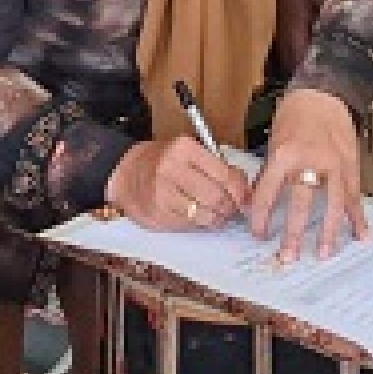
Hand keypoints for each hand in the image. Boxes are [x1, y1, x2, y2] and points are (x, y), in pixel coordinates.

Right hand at [106, 137, 252, 231]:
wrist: (126, 174)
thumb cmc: (164, 162)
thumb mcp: (190, 154)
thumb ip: (217, 167)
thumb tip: (246, 190)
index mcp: (185, 149)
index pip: (226, 175)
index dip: (240, 190)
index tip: (242, 196)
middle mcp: (172, 169)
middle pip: (218, 198)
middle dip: (229, 207)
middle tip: (229, 208)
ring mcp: (162, 193)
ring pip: (206, 215)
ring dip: (216, 218)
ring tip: (214, 213)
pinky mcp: (157, 214)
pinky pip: (190, 225)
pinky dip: (198, 224)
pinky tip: (195, 216)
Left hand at [250, 87, 367, 261]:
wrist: (323, 95)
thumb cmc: (293, 119)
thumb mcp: (274, 145)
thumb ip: (269, 176)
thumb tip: (257, 205)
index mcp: (284, 156)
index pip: (268, 194)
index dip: (261, 218)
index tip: (259, 235)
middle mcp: (310, 162)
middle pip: (302, 204)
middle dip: (295, 234)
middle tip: (289, 258)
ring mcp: (334, 165)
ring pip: (333, 204)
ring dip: (330, 232)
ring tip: (325, 254)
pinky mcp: (351, 166)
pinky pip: (354, 197)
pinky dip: (358, 218)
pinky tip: (362, 236)